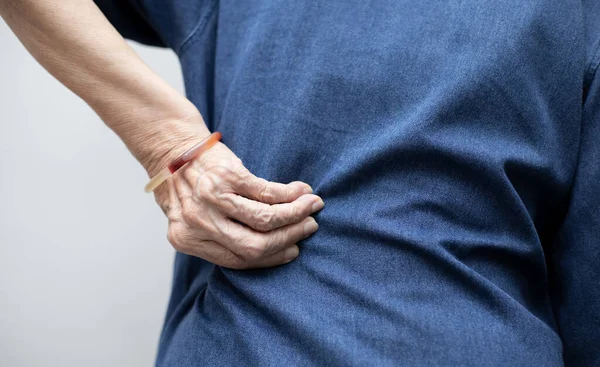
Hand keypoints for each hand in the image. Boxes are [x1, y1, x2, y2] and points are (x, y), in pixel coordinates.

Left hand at [153, 141, 323, 268]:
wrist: (172, 147)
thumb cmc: (187, 186)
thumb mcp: (194, 218)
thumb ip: (220, 236)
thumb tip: (273, 249)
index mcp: (188, 239)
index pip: (239, 261)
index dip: (272, 257)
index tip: (292, 250)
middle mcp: (198, 223)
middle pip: (255, 245)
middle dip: (288, 238)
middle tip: (309, 228)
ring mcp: (213, 199)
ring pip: (266, 219)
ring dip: (295, 215)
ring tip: (312, 207)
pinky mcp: (228, 175)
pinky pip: (267, 192)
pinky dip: (290, 193)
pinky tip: (302, 191)